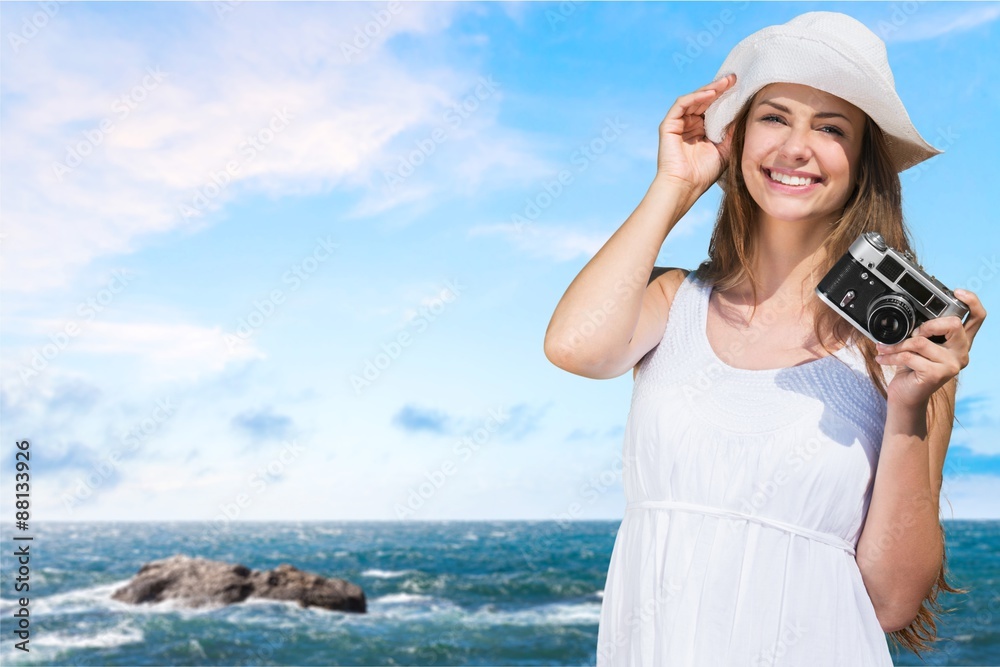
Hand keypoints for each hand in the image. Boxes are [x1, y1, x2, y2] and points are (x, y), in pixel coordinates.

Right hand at [656, 73, 736, 194]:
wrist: (686, 186)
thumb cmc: (704, 173)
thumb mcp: (725, 148)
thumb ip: (732, 130)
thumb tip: (744, 111)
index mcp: (702, 130)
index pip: (714, 108)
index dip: (726, 97)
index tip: (741, 87)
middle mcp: (689, 124)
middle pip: (704, 100)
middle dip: (719, 89)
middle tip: (734, 79)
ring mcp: (678, 124)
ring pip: (694, 99)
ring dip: (709, 90)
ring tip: (725, 83)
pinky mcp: (669, 125)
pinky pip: (682, 105)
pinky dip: (695, 97)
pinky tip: (710, 94)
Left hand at [875, 288, 986, 409]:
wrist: (907, 396)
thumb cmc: (913, 368)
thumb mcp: (920, 345)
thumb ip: (924, 330)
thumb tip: (912, 315)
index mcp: (960, 342)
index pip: (977, 317)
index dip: (972, 301)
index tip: (957, 291)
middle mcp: (961, 352)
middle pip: (953, 324)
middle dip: (927, 325)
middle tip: (911, 333)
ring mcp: (952, 365)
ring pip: (921, 341)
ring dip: (897, 344)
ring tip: (884, 347)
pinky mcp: (937, 374)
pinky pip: (909, 357)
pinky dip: (891, 355)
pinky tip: (882, 357)